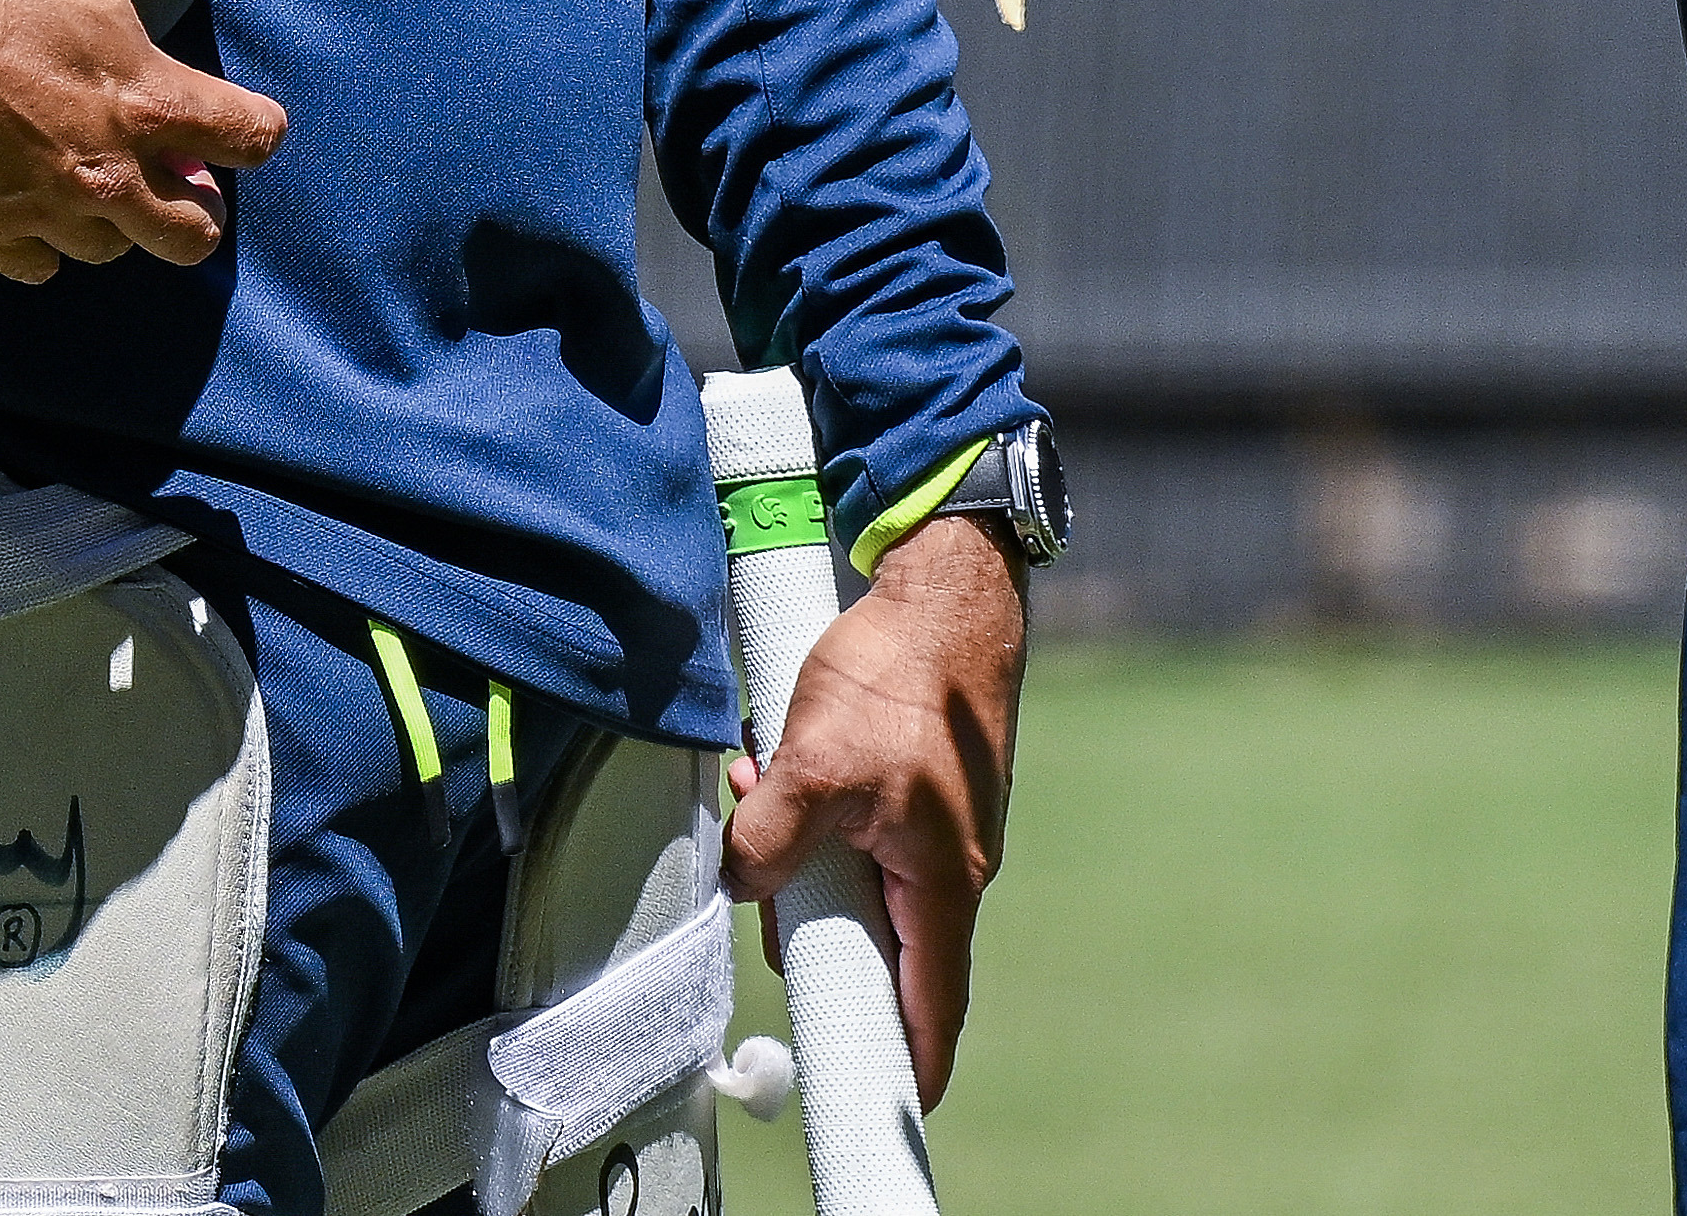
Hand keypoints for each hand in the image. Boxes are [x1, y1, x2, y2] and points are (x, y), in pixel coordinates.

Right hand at [0, 0, 286, 282]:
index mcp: (147, 101)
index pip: (250, 139)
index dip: (257, 127)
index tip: (239, 118)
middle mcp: (107, 173)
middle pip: (194, 232)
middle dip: (198, 203)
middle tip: (173, 167)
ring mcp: (45, 211)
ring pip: (116, 251)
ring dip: (120, 221)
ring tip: (98, 178)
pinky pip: (40, 267)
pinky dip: (47, 244)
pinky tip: (35, 202)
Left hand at [723, 513, 1027, 1105]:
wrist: (947, 584)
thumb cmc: (903, 675)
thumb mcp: (816, 764)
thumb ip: (770, 841)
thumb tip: (739, 885)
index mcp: (944, 885)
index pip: (930, 1011)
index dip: (898, 1066)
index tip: (864, 1101)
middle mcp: (948, 871)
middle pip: (874, 950)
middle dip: (806, 928)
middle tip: (761, 882)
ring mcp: (932, 832)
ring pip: (853, 886)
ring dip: (798, 861)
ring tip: (759, 794)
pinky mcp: (911, 794)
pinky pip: (853, 838)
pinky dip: (810, 820)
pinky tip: (773, 770)